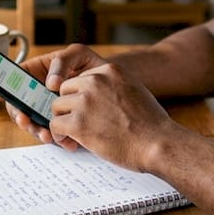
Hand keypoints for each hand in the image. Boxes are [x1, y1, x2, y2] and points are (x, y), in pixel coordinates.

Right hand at [0, 44, 108, 144]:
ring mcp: (49, 110)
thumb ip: (62, 62)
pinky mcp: (63, 125)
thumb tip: (51, 83)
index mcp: (38, 72)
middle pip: (20, 106)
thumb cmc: (94, 66)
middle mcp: (40, 93)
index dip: (3, 87)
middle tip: (26, 121)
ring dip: (38, 131)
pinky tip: (68, 142)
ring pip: (35, 124)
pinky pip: (55, 134)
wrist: (117, 88)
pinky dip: (60, 140)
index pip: (15, 79)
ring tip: (49, 135)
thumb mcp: (78, 54)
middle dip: (21, 116)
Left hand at [48, 61, 181, 171]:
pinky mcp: (78, 123)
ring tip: (72, 134)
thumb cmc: (151, 124)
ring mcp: (86, 101)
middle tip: (78, 122)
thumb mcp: (135, 90)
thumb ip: (114, 87)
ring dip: (63, 120)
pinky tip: (69, 141)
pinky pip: (55, 124)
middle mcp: (96, 81)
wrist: (158, 143)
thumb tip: (98, 96)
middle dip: (69, 106)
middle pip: (65, 89)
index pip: (82, 78)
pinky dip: (59, 134)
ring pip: (57, 106)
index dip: (82, 96)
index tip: (88, 110)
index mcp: (110, 71)